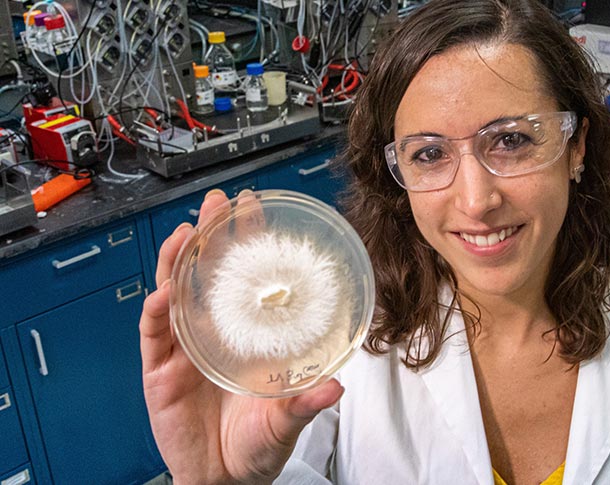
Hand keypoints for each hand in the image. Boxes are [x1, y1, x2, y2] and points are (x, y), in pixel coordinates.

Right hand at [139, 189, 343, 483]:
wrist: (223, 479)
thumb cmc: (257, 444)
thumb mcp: (285, 420)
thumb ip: (304, 403)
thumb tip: (335, 386)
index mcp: (245, 336)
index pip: (243, 279)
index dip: (246, 244)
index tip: (253, 211)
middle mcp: (213, 334)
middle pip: (206, 275)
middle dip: (210, 237)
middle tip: (217, 204)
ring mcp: (184, 349)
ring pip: (175, 294)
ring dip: (178, 261)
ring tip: (187, 234)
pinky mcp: (160, 370)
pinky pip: (155, 333)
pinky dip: (157, 310)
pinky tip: (164, 291)